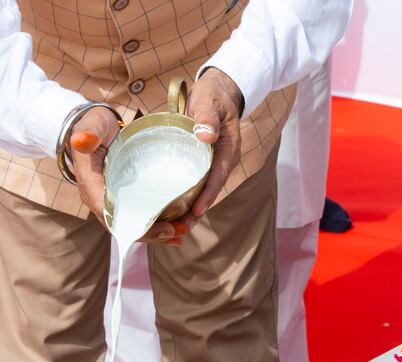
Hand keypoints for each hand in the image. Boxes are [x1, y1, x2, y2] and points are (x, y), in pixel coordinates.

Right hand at [70, 107, 188, 244]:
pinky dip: (154, 225)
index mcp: (91, 185)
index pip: (112, 215)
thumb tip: (81, 141)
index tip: (163, 228)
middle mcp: (98, 199)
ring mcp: (110, 200)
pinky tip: (175, 228)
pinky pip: (135, 217)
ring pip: (131, 226)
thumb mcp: (93, 124)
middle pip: (124, 226)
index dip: (136, 226)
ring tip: (181, 234)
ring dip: (156, 234)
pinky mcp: (121, 198)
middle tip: (179, 231)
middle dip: (151, 233)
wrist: (95, 127)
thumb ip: (90, 133)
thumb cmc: (95, 125)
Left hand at [185, 67, 243, 219]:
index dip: (208, 194)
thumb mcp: (210, 101)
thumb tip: (206, 136)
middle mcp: (223, 160)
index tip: (197, 210)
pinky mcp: (204, 163)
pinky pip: (197, 183)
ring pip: (203, 190)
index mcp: (228, 148)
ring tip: (176, 227)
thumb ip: (208, 117)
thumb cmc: (212, 95)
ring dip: (191, 208)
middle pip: (211, 189)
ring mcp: (214, 163)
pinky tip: (173, 209)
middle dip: (197, 210)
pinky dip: (187, 197)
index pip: (218, 175)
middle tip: (181, 229)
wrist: (217, 92)